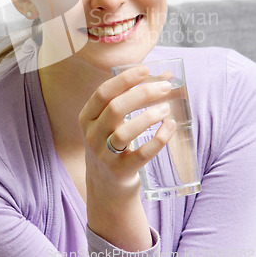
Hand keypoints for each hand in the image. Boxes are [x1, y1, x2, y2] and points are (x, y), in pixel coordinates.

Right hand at [78, 64, 175, 196]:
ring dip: (148, 116)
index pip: (103, 93)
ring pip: (125, 132)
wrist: (105, 186)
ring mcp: (104, 156)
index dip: (124, 80)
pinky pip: (141, 155)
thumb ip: (135, 98)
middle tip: (165, 87)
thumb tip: (167, 75)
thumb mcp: (113, 121)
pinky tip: (170, 127)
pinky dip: (158, 140)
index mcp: (87, 117)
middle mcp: (91, 135)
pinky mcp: (120, 172)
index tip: (145, 69)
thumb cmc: (113, 143)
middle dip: (142, 94)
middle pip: (115, 108)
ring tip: (166, 108)